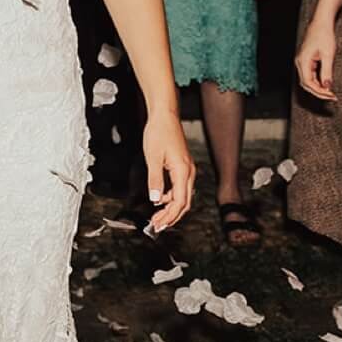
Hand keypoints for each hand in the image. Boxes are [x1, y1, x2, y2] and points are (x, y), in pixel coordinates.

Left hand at [141, 109, 194, 233]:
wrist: (164, 115)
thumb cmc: (158, 133)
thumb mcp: (152, 158)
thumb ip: (155, 180)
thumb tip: (156, 200)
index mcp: (183, 171)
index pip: (179, 202)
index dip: (169, 216)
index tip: (157, 224)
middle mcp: (189, 172)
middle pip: (184, 203)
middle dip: (171, 217)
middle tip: (157, 226)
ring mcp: (187, 169)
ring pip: (183, 196)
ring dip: (171, 208)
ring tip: (157, 216)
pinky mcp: (182, 166)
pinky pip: (180, 187)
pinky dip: (171, 197)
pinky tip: (160, 199)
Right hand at [296, 20, 337, 99]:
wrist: (321, 23)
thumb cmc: (324, 35)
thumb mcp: (328, 54)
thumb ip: (327, 71)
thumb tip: (327, 86)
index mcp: (303, 61)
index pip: (308, 82)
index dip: (319, 91)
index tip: (331, 95)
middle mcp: (300, 62)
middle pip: (306, 84)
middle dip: (318, 92)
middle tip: (332, 96)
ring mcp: (302, 61)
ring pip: (307, 80)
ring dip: (318, 87)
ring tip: (330, 92)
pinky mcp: (306, 60)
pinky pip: (310, 74)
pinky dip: (317, 81)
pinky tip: (326, 83)